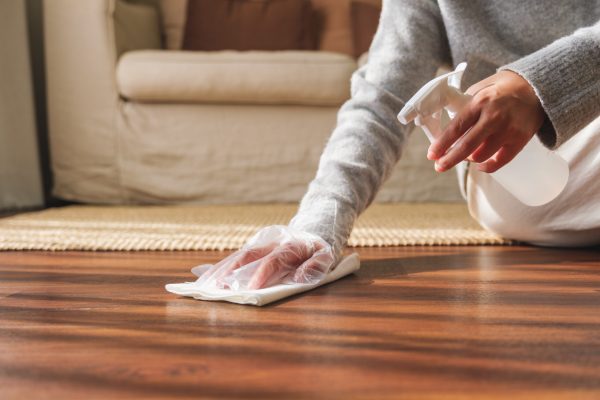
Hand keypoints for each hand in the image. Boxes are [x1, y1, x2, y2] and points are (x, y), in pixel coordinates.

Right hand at [191, 226, 335, 289]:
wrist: (314, 228)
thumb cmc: (319, 249)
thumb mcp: (326, 256)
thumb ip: (316, 265)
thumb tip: (301, 277)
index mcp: (289, 246)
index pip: (273, 261)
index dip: (260, 276)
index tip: (248, 291)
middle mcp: (270, 242)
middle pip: (247, 256)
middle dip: (231, 273)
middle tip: (216, 289)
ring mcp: (260, 243)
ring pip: (237, 256)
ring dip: (220, 271)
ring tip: (203, 285)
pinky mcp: (253, 247)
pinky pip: (234, 257)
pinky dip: (219, 267)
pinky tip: (203, 275)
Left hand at [427, 70, 544, 172]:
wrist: (537, 87)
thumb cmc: (502, 89)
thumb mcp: (480, 89)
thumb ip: (464, 106)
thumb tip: (446, 129)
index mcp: (480, 102)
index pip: (456, 127)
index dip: (442, 144)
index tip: (431, 155)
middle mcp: (494, 117)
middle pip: (467, 146)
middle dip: (450, 159)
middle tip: (439, 166)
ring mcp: (509, 130)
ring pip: (481, 156)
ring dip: (468, 159)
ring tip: (464, 155)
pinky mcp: (520, 140)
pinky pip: (499, 162)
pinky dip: (487, 167)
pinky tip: (480, 165)